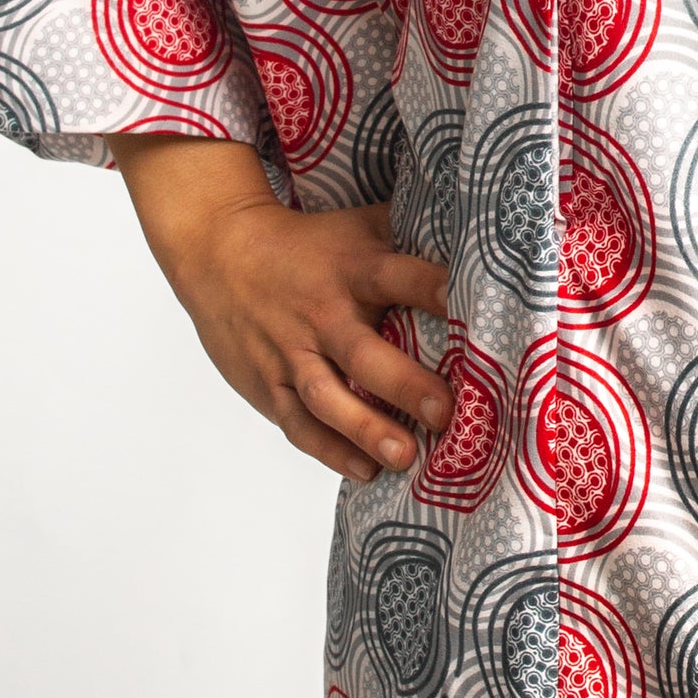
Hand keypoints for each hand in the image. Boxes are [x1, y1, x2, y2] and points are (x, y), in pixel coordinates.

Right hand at [108, 134, 452, 483]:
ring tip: (405, 457)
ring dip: (366, 429)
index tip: (467, 309)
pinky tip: (364, 470)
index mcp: (354, 269)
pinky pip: (298, 423)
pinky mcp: (267, 383)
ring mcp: (291, 353)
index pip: (399, 277)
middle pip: (363, 352)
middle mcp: (323, 313)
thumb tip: (477, 236)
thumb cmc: (308, 243)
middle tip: (444, 414)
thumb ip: (410, 234)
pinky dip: (329, 449)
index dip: (432, 289)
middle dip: (405, 385)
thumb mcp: (358, 227)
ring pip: (328, 397)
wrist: (220, 253)